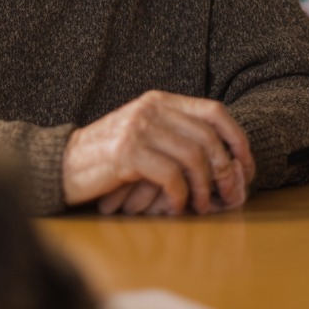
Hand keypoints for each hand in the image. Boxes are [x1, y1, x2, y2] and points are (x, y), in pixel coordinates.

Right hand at [61, 91, 253, 214]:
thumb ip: (176, 135)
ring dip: (204, 187)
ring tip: (202, 206)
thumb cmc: (109, 158)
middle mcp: (152, 109)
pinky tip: (177, 207)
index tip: (246, 163)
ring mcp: (139, 129)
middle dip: (225, 169)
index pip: (213, 111)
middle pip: (208, 137)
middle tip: (230, 195)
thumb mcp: (144, 134)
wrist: (61, 165)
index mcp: (160, 101)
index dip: (236, 136)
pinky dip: (180, 195)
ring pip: (193, 157)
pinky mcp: (127, 153)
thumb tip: (224, 160)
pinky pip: (171, 176)